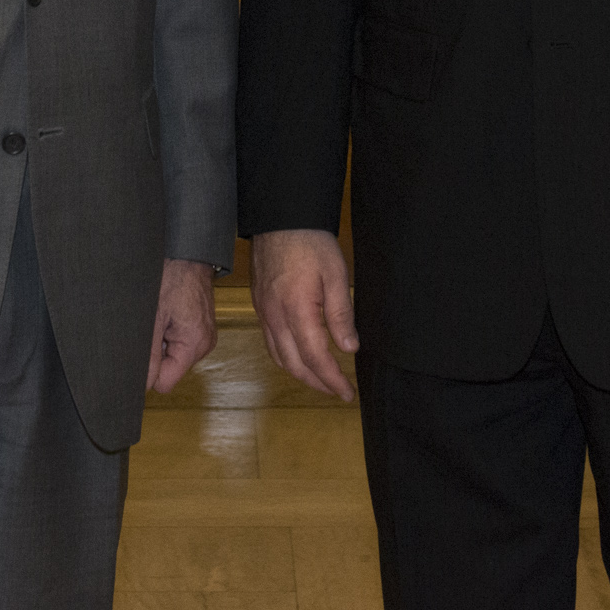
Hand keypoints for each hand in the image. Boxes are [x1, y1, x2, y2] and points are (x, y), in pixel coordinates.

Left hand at [149, 259, 218, 392]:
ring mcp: (205, 337)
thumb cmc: (171, 278)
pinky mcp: (201, 330)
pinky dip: (170, 333)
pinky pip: (180, 344)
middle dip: (157, 352)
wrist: (188, 255)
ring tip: (162, 317)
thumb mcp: (153, 319)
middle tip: (154, 327)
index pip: (165, 383)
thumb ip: (149, 355)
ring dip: (163, 342)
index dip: (150, 370)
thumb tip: (142, 384)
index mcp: (194, 345)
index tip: (143, 348)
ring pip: (173, 357)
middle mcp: (204, 345)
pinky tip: (168, 315)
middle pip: (169, 370)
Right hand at [250, 228, 357, 399]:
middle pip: (294, 364)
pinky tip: (299, 356)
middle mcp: (275, 317)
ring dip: (300, 374)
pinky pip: (270, 342)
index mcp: (296, 311)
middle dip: (317, 383)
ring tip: (321, 379)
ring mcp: (264, 312)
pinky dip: (285, 358)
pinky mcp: (260, 305)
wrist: (280, 218)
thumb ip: (341, 314)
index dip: (332, 379)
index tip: (346, 392)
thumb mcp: (335, 274)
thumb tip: (349, 348)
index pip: (316, 358)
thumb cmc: (310, 242)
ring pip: (279, 357)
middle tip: (337, 390)